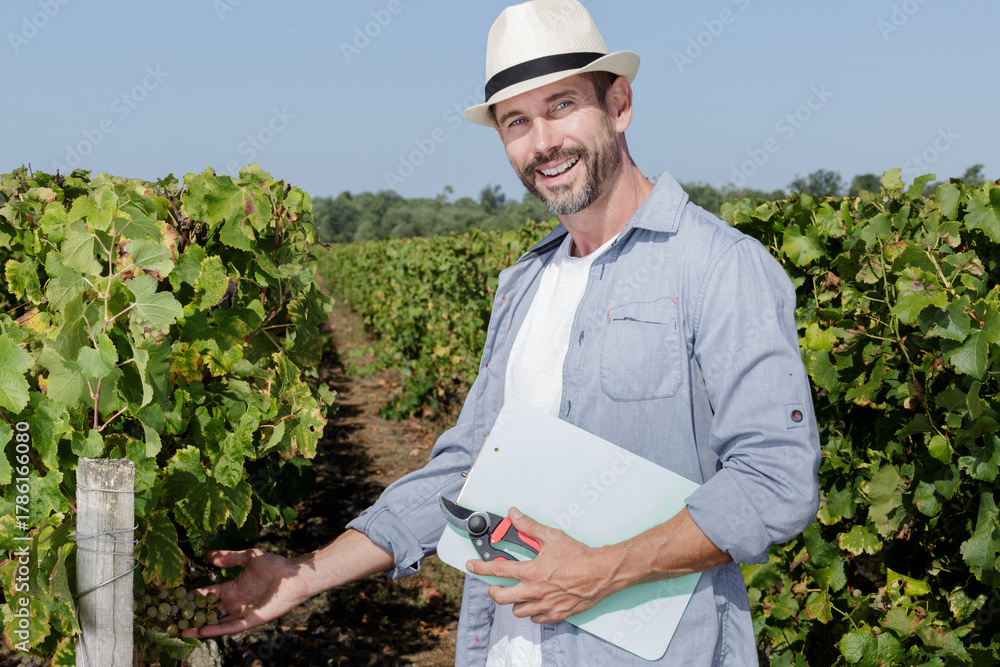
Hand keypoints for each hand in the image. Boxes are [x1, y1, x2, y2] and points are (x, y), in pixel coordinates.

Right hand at [181, 548, 313, 638]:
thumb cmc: (274, 566)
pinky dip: (217, 631)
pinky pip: (231, 627)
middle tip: (172, 620)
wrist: (294, 575)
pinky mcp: (251, 620)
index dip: (193, 597)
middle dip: (192, 616)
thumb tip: (208, 555)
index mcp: (232, 588)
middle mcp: (234, 603)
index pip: (208, 595)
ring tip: (181, 631)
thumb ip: (229, 558)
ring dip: (200, 627)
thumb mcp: (248, 557)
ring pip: (217, 623)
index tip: (175, 598)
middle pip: (209, 612)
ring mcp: (242, 613)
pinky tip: (202, 632)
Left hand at [465, 508, 623, 623]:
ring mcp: (545, 605)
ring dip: (514, 601)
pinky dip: (532, 612)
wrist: (602, 572)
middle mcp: (535, 591)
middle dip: (493, 591)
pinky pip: (536, 619)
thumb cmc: (580, 556)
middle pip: (501, 597)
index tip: (471, 567)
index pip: (497, 571)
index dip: (480, 569)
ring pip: (517, 610)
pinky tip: (535, 603)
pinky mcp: (556, 614)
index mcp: (531, 571)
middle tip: (494, 585)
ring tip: (517, 593)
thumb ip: (529, 526)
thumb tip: (514, 515)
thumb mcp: (552, 536)